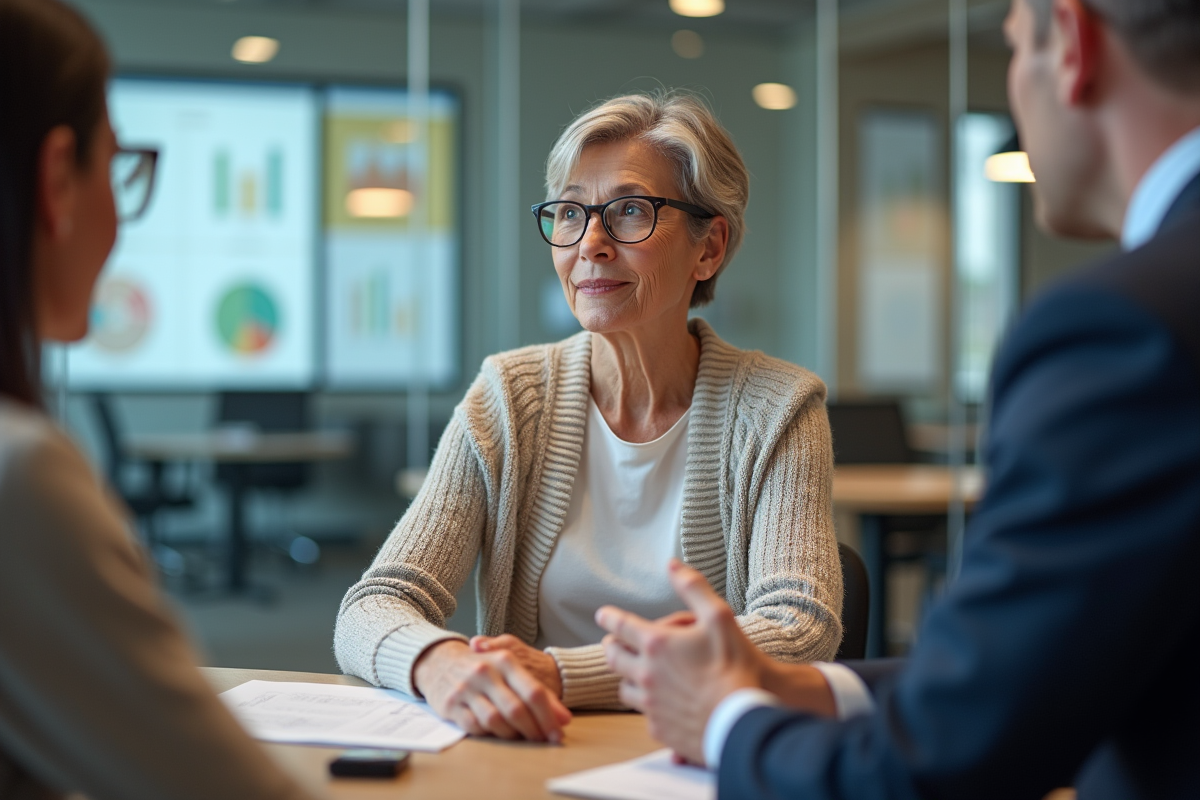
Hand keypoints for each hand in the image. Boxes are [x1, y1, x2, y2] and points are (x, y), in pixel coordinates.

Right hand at [412, 640, 571, 742]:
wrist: (440, 661)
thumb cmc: (484, 668)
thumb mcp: (510, 671)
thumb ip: (538, 693)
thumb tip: (564, 720)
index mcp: (505, 661)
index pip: (534, 692)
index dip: (549, 717)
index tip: (558, 734)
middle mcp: (485, 672)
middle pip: (516, 709)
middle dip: (534, 730)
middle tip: (543, 741)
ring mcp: (466, 688)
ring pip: (495, 720)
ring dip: (512, 735)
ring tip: (520, 737)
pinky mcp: (451, 704)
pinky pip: (475, 727)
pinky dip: (490, 734)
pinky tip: (497, 733)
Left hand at [596, 560, 767, 764]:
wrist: (742, 720)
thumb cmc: (734, 666)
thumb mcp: (719, 616)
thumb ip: (692, 587)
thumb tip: (672, 565)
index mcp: (656, 644)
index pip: (620, 625)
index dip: (609, 616)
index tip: (603, 614)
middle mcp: (646, 673)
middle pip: (613, 657)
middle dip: (611, 646)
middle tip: (613, 642)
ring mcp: (650, 703)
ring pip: (624, 688)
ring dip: (626, 677)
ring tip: (633, 673)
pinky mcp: (658, 727)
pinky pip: (643, 713)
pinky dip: (646, 704)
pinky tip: (656, 702)